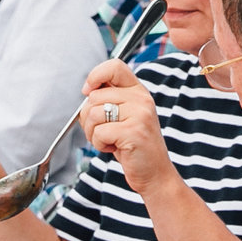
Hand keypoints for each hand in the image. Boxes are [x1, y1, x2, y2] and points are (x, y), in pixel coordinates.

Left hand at [80, 61, 174, 196]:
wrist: (154, 174)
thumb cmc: (133, 146)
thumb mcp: (124, 116)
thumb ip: (109, 99)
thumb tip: (86, 90)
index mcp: (138, 91)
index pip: (114, 66)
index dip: (95, 75)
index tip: (88, 91)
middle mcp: (141, 99)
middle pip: (94, 96)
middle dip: (88, 118)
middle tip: (104, 132)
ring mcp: (139, 115)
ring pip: (93, 114)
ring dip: (93, 133)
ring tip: (110, 140)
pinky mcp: (133, 132)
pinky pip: (99, 132)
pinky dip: (99, 144)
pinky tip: (114, 149)